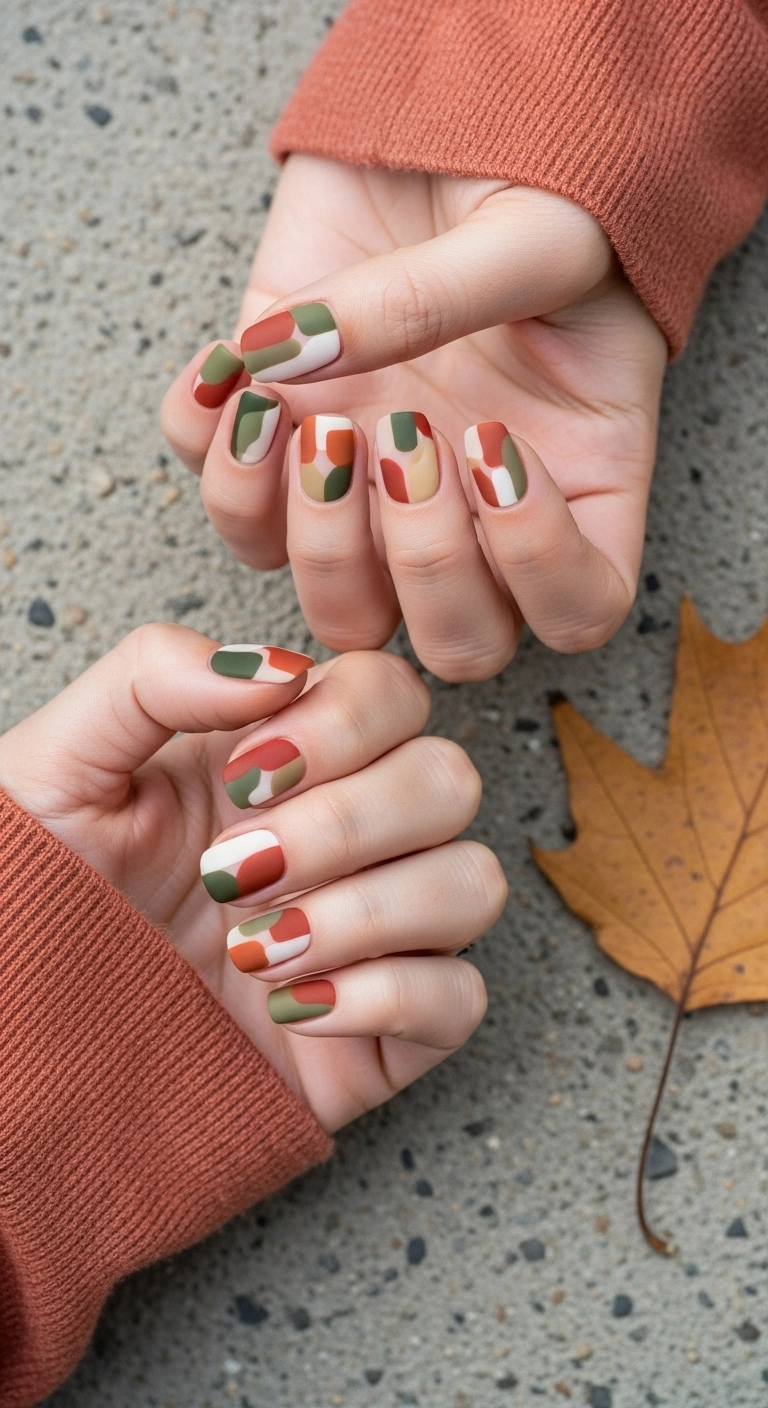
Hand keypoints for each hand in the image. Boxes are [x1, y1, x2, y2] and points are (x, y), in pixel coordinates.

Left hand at [0, 628, 502, 1130]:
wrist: (24, 1052)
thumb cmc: (41, 903)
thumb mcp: (61, 767)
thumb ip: (153, 677)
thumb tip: (278, 668)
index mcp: (284, 761)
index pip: (392, 693)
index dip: (343, 724)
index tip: (245, 777)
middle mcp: (346, 838)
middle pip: (450, 779)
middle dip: (345, 825)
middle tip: (234, 873)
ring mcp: (374, 936)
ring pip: (474, 883)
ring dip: (365, 913)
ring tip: (252, 952)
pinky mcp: (384, 1033)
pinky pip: (461, 999)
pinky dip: (384, 997)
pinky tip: (290, 1007)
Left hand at [161, 156, 666, 679]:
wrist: (444, 126)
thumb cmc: (531, 184)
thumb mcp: (534, 229)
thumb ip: (446, 299)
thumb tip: (312, 357)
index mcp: (573, 483)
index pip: (577, 608)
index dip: (537, 566)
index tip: (495, 446)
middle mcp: (475, 518)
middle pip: (454, 642)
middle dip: (417, 560)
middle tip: (403, 431)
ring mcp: (374, 501)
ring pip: (339, 610)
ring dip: (311, 534)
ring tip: (308, 412)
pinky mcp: (284, 452)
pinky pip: (230, 513)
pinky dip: (207, 451)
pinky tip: (228, 365)